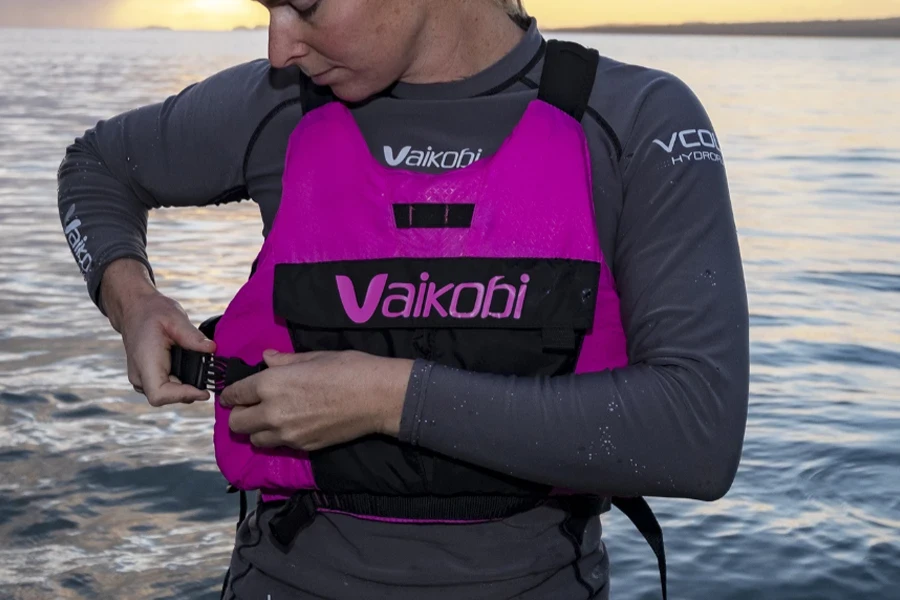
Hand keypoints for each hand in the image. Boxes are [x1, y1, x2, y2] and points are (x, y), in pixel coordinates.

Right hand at [101, 259, 214, 405]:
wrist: (135, 308)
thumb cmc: (152, 312)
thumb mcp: (175, 318)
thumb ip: (192, 336)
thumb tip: (212, 348)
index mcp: (145, 362)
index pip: (159, 394)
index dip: (182, 396)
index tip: (204, 391)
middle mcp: (139, 375)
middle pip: (165, 398)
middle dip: (188, 392)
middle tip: (210, 382)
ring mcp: (141, 377)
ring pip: (165, 395)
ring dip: (185, 389)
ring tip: (202, 375)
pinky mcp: (147, 376)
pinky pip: (165, 388)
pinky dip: (180, 384)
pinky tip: (192, 372)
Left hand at [219, 350, 413, 450]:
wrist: (376, 397)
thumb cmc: (348, 368)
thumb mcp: (314, 357)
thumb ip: (285, 361)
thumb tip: (267, 358)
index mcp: (271, 384)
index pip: (235, 394)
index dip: (230, 394)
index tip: (232, 394)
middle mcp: (272, 412)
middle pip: (237, 424)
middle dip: (239, 414)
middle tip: (251, 406)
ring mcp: (287, 434)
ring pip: (255, 439)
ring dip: (257, 429)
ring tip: (271, 418)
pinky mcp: (303, 447)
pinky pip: (279, 445)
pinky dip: (278, 437)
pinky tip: (292, 426)